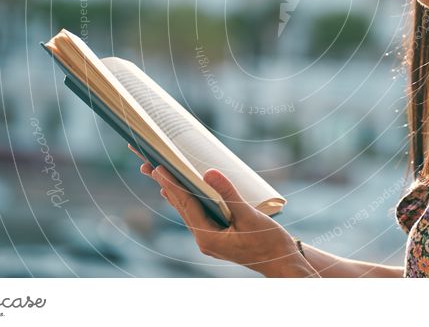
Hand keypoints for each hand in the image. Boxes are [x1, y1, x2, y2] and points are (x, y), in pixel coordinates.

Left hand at [128, 144, 318, 276]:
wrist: (282, 262)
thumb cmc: (268, 242)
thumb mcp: (249, 216)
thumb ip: (228, 194)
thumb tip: (209, 173)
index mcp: (208, 238)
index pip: (186, 206)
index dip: (172, 185)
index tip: (158, 168)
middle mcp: (204, 239)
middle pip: (181, 207)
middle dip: (165, 185)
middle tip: (146, 165)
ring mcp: (209, 238)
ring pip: (187, 210)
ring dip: (174, 191)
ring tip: (156, 173)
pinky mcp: (217, 235)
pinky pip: (197, 214)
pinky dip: (188, 199)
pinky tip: (180, 191)